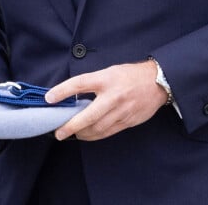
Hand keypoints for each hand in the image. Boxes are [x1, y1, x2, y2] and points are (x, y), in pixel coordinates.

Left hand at [44, 60, 167, 140]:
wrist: (158, 82)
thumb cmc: (131, 75)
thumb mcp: (110, 71)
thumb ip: (94, 83)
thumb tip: (74, 96)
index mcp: (106, 79)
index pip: (79, 84)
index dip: (62, 91)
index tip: (49, 98)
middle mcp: (113, 96)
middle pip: (87, 116)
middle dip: (70, 126)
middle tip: (58, 132)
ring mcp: (121, 111)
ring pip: (96, 129)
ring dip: (81, 134)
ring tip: (72, 133)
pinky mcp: (128, 122)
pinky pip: (107, 132)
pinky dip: (95, 135)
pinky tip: (87, 134)